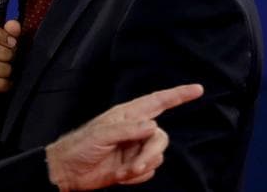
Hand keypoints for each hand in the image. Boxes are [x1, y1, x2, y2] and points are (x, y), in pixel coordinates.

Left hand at [46, 84, 203, 190]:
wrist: (69, 171)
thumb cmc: (80, 146)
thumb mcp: (102, 134)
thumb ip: (128, 129)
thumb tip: (153, 125)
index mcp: (126, 114)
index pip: (157, 102)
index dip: (177, 95)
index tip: (197, 89)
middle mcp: (134, 130)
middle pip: (161, 137)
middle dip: (151, 153)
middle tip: (135, 164)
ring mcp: (135, 148)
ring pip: (157, 156)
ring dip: (142, 166)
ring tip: (122, 170)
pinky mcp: (134, 166)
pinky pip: (150, 171)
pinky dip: (137, 177)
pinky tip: (119, 175)